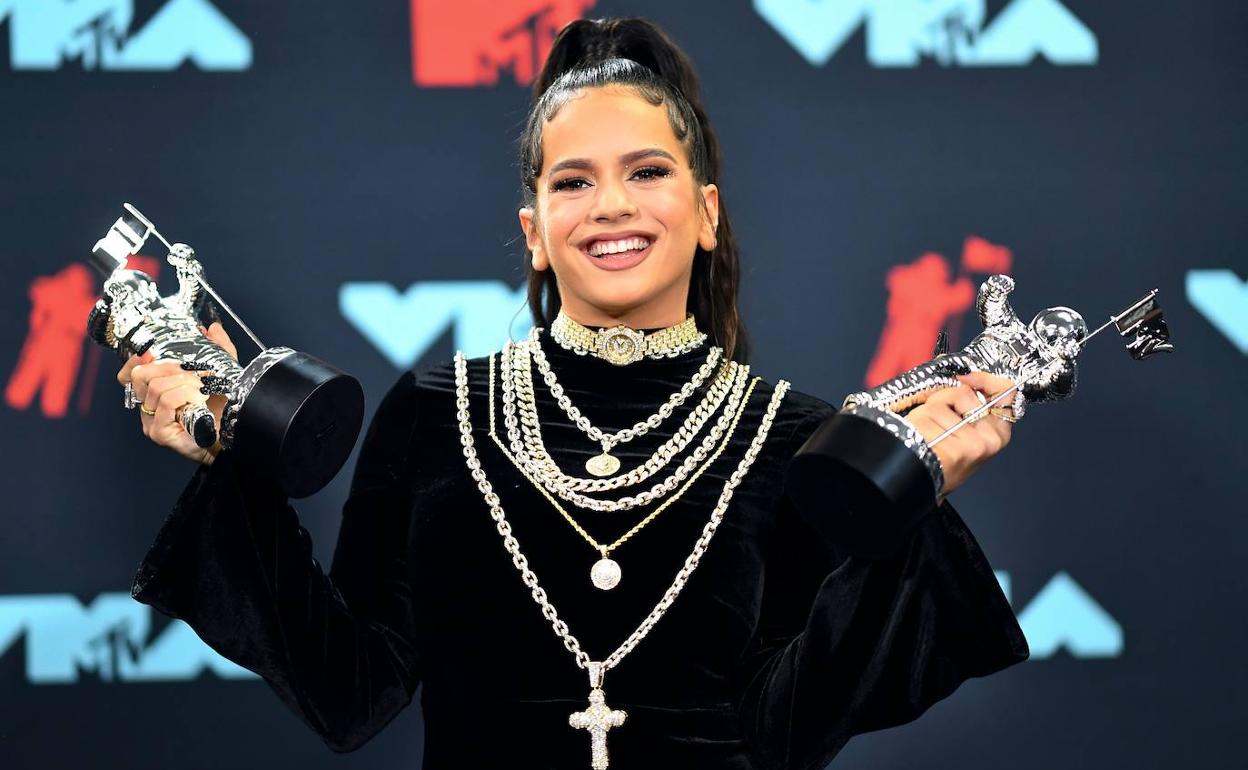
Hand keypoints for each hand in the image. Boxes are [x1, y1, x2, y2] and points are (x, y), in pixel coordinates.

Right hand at [117, 322, 237, 464]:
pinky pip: (165, 402)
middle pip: (141, 375)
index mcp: (156, 393)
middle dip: (170, 367)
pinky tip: (199, 400)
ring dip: (184, 383)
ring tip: (202, 390)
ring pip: (157, 387)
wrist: (235, 436)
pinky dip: (184, 395)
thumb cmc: (223, 409)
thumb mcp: (222, 372)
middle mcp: (149, 407)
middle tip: (194, 374)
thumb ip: (217, 348)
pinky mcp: (158, 432)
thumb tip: (213, 328)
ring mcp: (151, 421)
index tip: (151, 351)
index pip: (130, 373)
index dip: (136, 360)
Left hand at [903, 371, 1015, 498]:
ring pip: (939, 403)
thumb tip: (961, 378)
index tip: (967, 378)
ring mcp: (972, 445)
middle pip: (963, 392)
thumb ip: (969, 405)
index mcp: (998, 433)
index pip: (1007, 392)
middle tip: (936, 424)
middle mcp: (990, 439)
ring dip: (925, 413)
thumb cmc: (942, 460)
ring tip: (926, 435)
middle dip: (942, 400)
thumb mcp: (964, 430)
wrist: (923, 485)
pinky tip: (919, 440)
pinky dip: (915, 423)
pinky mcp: (950, 449)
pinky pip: (925, 416)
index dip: (984, 378)